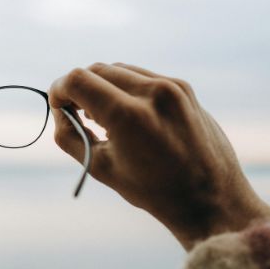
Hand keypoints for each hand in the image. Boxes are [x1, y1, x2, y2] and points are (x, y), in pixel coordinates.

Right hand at [49, 63, 269, 249]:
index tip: (57, 106)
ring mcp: (172, 86)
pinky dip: (125, 88)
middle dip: (79, 88)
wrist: (212, 198)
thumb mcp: (100, 167)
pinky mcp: (184, 87)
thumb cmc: (153, 190)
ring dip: (102, 86)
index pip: (77, 80)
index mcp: (129, 115)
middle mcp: (152, 92)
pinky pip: (142, 76)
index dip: (59, 90)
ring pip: (119, 69)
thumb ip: (70, 136)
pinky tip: (126, 114)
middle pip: (96, 69)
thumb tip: (59, 112)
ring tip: (100, 116)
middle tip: (75, 112)